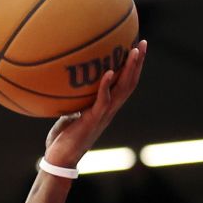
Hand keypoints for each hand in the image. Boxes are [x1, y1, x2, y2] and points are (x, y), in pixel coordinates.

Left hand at [43, 39, 146, 169]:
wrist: (60, 159)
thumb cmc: (62, 138)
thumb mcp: (69, 113)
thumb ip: (74, 99)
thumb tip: (66, 82)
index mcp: (106, 108)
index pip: (124, 84)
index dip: (132, 67)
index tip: (136, 48)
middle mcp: (109, 110)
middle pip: (130, 83)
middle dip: (138, 63)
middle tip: (142, 43)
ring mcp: (103, 115)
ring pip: (122, 89)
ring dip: (129, 69)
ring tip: (134, 51)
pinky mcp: (92, 120)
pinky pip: (103, 101)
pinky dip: (106, 86)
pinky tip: (108, 72)